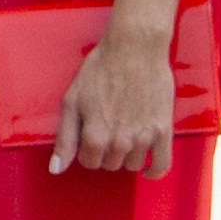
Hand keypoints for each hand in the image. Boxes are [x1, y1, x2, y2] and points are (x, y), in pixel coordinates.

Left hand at [51, 19, 177, 178]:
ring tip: (125, 133)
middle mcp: (120, 141)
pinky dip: (154, 171)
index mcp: (95, 135)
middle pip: (110, 165)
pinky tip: (147, 169)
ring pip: (132, 165)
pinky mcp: (163, 130)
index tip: (91, 134)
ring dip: (127, 155)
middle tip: (108, 128)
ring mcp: (143, 137)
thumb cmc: (100, 70)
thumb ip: (64, 139)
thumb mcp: (72, 101)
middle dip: (105, 152)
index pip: (89, 162)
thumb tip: (56, 170)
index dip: (87, 150)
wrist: (134, 49)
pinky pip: (162, 165)